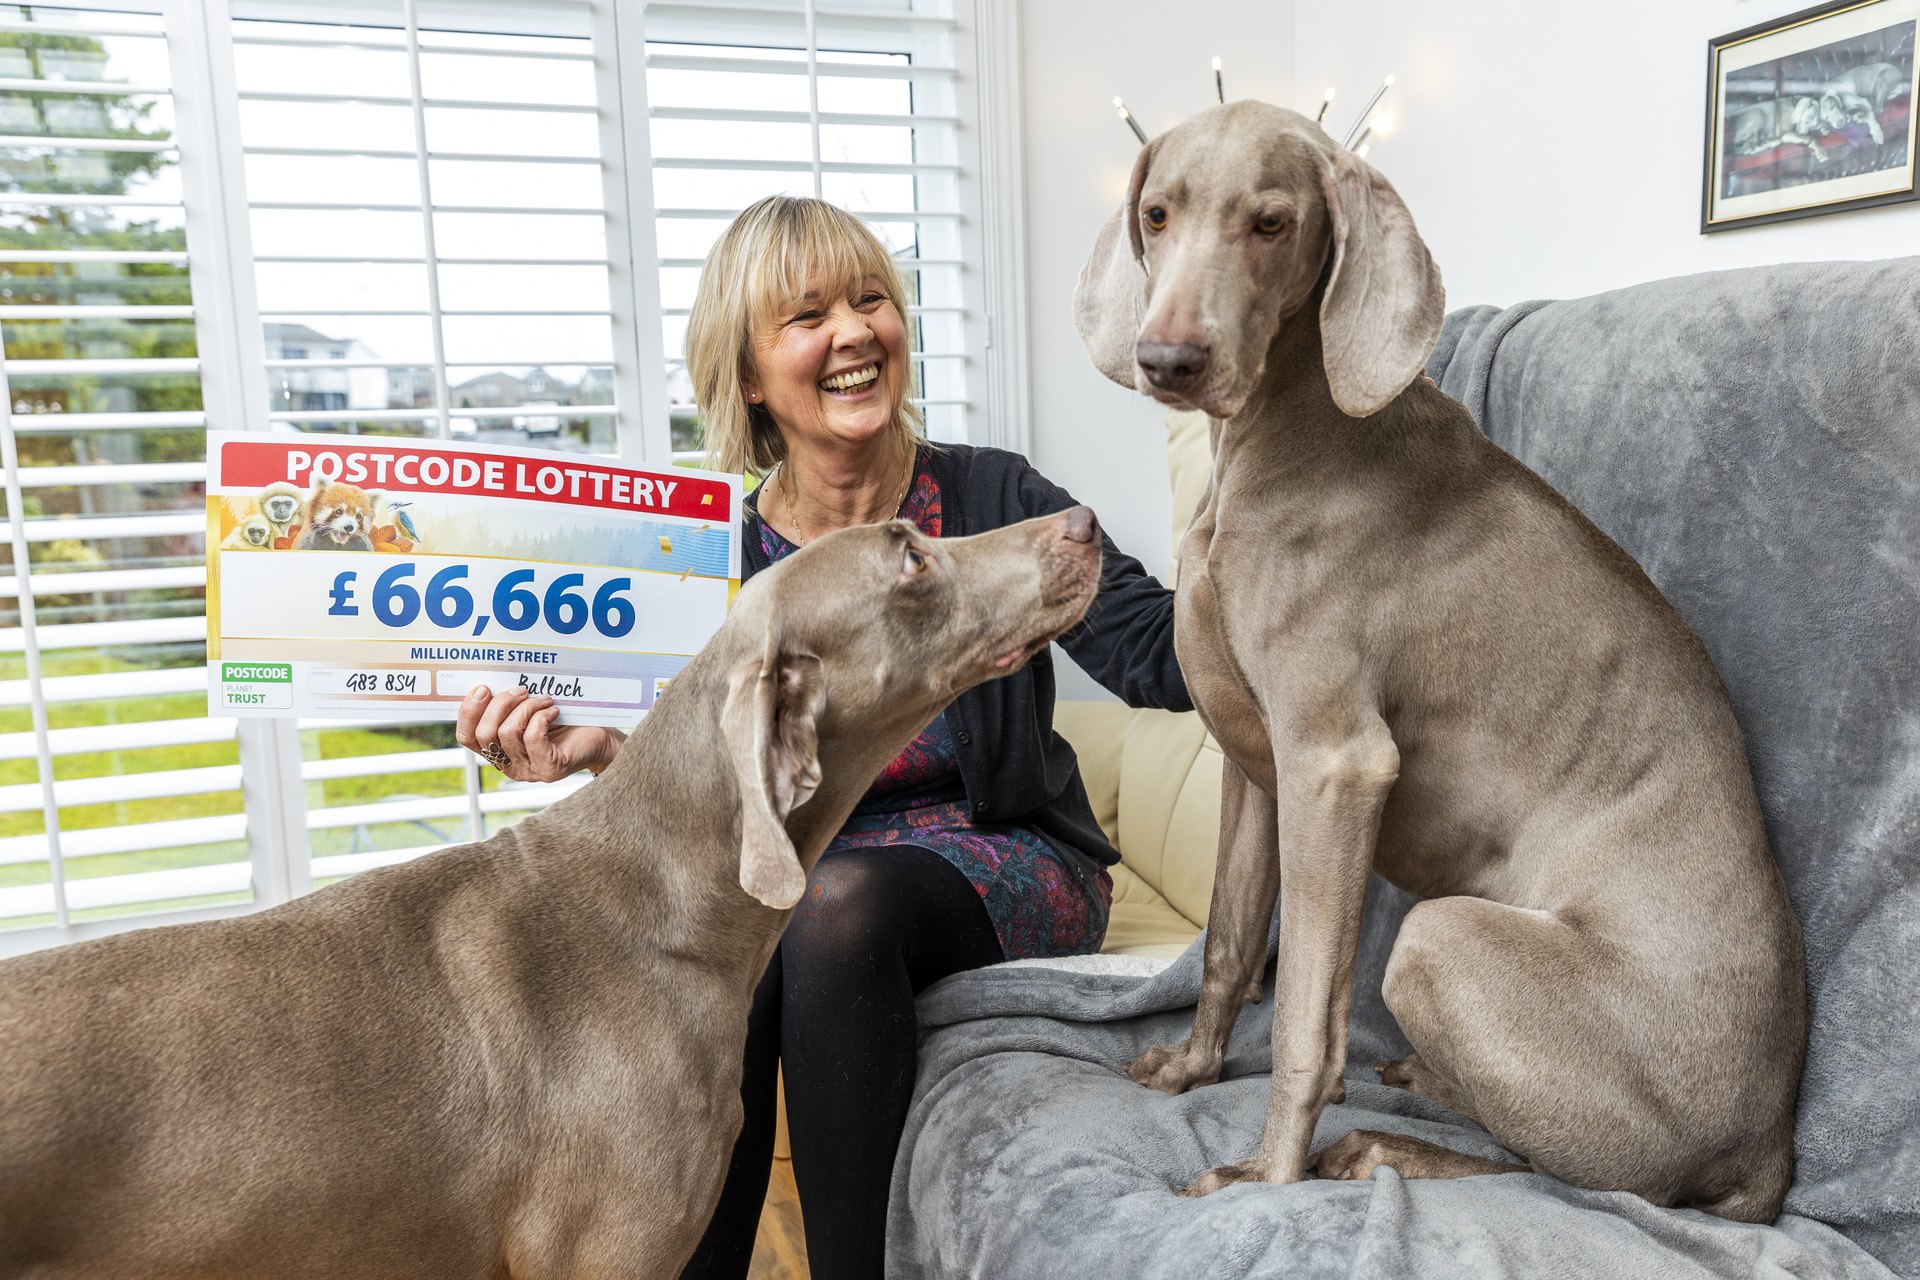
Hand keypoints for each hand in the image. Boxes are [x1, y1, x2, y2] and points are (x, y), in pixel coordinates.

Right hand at [455, 686, 623, 782]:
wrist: (599, 738)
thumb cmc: (565, 722)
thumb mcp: (529, 712)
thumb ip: (508, 707)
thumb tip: (490, 686)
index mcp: (499, 752)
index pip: (467, 737)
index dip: (468, 711)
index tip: (483, 687)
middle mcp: (509, 766)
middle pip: (485, 734)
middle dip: (500, 704)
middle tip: (522, 690)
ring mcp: (529, 770)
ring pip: (507, 733)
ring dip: (525, 707)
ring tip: (543, 700)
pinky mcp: (549, 768)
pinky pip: (532, 737)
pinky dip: (541, 717)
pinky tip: (553, 711)